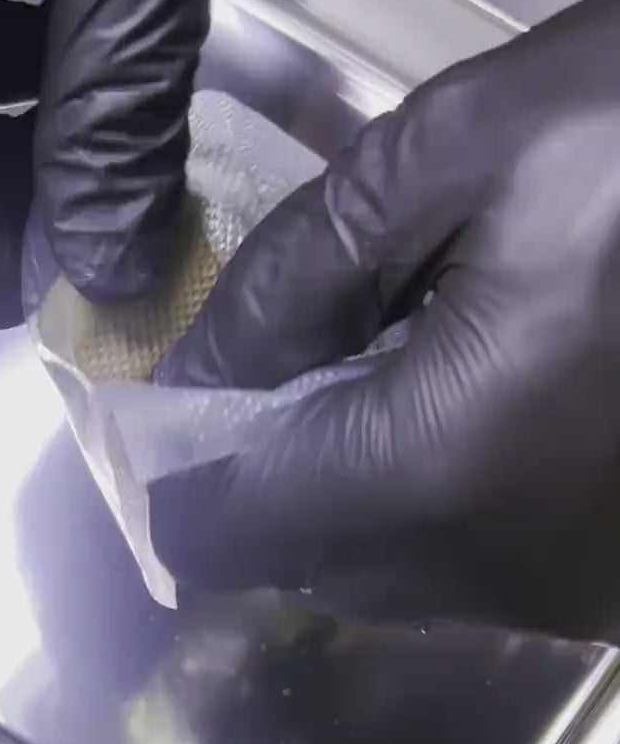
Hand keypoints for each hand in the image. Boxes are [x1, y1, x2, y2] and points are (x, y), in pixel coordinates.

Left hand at [153, 0, 619, 641]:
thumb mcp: (452, 152)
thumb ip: (292, 278)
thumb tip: (195, 376)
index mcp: (438, 466)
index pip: (220, 528)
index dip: (166, 466)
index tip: (165, 390)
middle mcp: (505, 570)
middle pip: (294, 555)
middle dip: (253, 466)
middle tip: (273, 352)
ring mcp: (577, 591)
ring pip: (381, 567)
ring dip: (336, 480)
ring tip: (368, 356)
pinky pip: (466, 560)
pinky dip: (422, 492)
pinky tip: (457, 390)